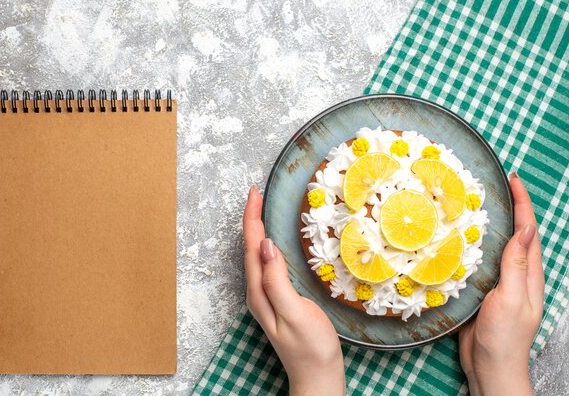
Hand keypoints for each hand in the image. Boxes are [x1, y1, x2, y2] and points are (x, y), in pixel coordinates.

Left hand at [243, 186, 344, 395]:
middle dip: (252, 219)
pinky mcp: (277, 301)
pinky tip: (273, 244)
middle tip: (257, 194)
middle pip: (251, 249)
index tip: (254, 193)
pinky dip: (268, 247)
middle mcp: (257, 292)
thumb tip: (267, 246)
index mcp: (260, 292)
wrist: (318, 376)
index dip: (252, 218)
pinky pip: (266, 266)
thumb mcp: (294, 312)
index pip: (252, 247)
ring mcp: (266, 298)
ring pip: (257, 256)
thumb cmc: (311, 347)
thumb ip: (277, 280)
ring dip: (258, 231)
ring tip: (261, 210)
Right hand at [459, 173, 542, 395]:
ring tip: (476, 203)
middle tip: (495, 184)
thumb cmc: (504, 338)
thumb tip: (526, 229)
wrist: (490, 367)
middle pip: (515, 233)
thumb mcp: (512, 299)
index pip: (528, 230)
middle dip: (510, 206)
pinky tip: (458, 237)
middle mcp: (517, 274)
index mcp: (529, 274)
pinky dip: (472, 243)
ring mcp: (500, 282)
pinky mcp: (482, 290)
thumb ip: (518, 265)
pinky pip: (479, 261)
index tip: (514, 179)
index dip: (523, 203)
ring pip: (496, 245)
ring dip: (490, 223)